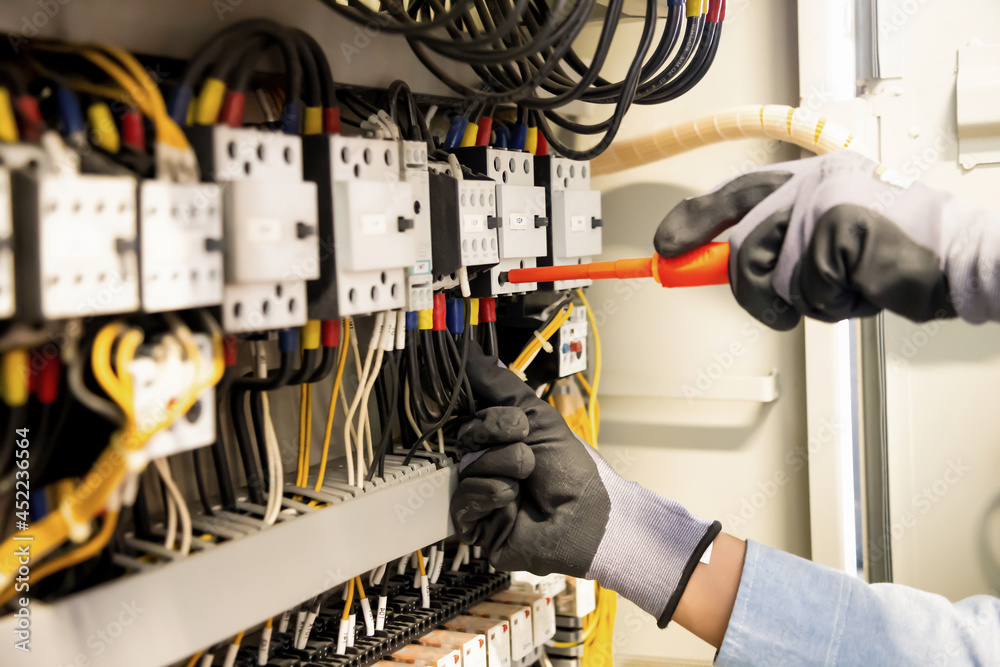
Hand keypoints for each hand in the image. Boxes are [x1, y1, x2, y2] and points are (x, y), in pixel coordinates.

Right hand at [450, 343, 719, 625]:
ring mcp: (477, 493)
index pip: (469, 412)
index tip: (493, 402)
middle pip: (467, 434)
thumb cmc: (569, 467)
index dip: (479, 407)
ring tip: (527, 478)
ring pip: (467, 465)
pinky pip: (465, 497)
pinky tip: (513, 499)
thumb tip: (470, 351)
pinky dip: (494, 492)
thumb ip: (500, 384)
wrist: (587, 515)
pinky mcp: (474, 524)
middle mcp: (483, 463)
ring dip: (505, 464)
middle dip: (500, 432)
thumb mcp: (537, 415)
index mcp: (496, 438)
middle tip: (526, 441)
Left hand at [655, 151, 999, 327]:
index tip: (665, 245)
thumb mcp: (823, 247)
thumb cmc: (892, 255)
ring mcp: (822, 201)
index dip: (694, 221)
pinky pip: (807, 288)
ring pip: (769, 276)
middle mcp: (810, 184)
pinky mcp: (836, 224)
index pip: (733, 193)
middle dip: (757, 293)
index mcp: (807, 180)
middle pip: (741, 249)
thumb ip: (774, 247)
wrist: (956, 259)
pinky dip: (835, 302)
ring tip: (843, 286)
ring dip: (804, 301)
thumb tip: (707, 263)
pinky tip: (864, 283)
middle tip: (786, 304)